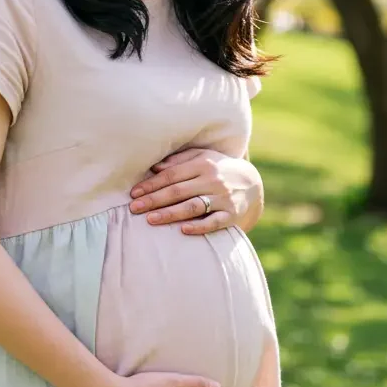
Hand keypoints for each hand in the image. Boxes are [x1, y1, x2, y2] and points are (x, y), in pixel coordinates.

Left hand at [129, 147, 263, 234]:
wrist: (252, 184)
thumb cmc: (219, 169)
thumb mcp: (203, 157)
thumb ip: (180, 160)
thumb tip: (155, 167)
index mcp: (203, 164)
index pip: (172, 175)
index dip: (152, 184)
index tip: (134, 193)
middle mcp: (212, 180)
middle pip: (178, 191)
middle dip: (154, 200)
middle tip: (134, 208)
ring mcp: (223, 198)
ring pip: (192, 207)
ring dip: (170, 214)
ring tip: (150, 219)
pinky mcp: (231, 215)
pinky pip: (213, 222)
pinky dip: (199, 227)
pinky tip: (183, 230)